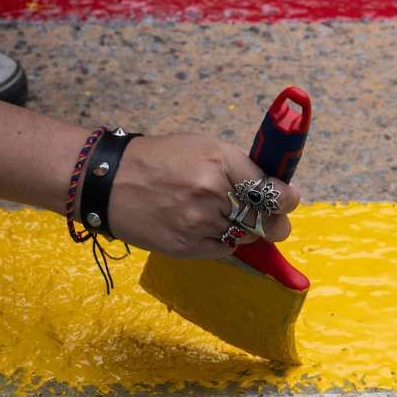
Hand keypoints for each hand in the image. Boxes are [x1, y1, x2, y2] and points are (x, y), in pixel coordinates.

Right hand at [104, 133, 300, 257]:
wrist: (108, 182)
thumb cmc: (159, 159)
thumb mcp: (202, 146)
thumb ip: (239, 166)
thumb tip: (274, 188)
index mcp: (220, 161)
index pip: (275, 192)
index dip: (288, 199)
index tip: (288, 200)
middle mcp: (213, 193)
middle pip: (268, 222)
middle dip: (274, 222)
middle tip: (270, 219)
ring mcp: (199, 223)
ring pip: (246, 237)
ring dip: (242, 229)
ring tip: (219, 214)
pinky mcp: (186, 247)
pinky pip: (223, 249)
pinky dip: (221, 240)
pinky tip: (203, 226)